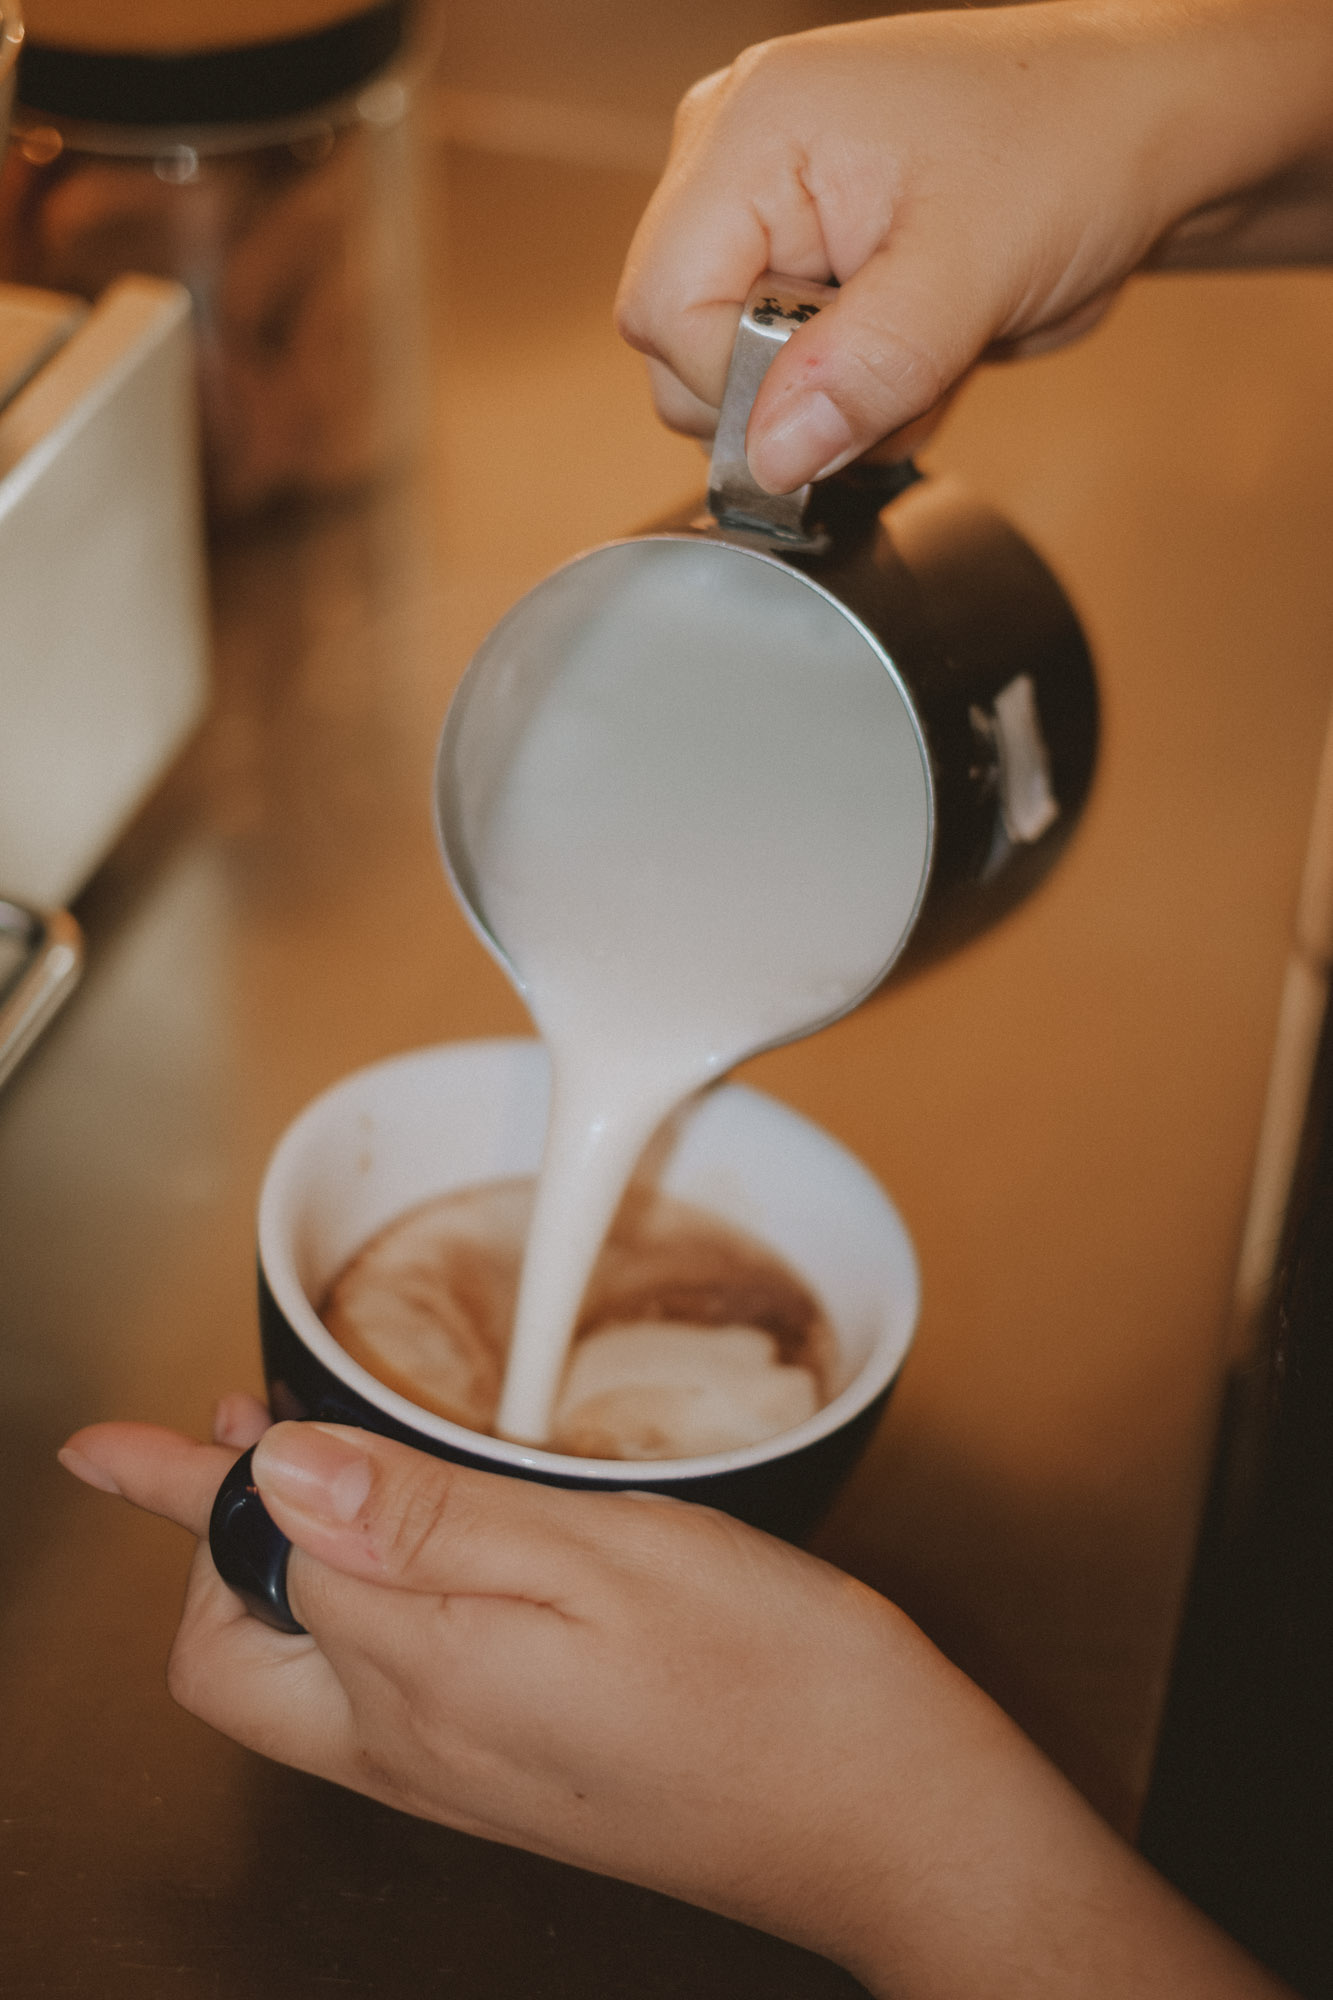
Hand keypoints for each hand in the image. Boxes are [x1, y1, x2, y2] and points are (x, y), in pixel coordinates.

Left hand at [60, 1404, 1291, 1997]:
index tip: (108, 1444)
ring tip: (321, 1465)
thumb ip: (428, 1520)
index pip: (249, 1570)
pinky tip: (424, 1545)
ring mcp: (463, 1772)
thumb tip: (283, 1475)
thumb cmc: (770, 1683)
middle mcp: (415, 1746)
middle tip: (242, 1436)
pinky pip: (382, 1683)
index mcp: (418, 1682)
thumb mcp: (598, 1561)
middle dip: (223, 1536)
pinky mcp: (514, 1774)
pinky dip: (368, 1595)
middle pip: (240, 1652)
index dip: (183, 1487)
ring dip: (294, 1555)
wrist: (889, 1812)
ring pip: (306, 1665)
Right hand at [615, 1, 1332, 491]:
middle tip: (902, 365)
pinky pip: (791, 373)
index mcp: (752, 129)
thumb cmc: (1077, 147)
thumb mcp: (973, 269)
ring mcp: (767, 206)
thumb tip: (767, 455)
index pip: (664, 310)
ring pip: (738, 376)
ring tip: (927, 344)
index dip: (743, 386)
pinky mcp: (804, 255)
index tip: (844, 398)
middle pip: (682, 350)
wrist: (1145, 131)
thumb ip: (864, 368)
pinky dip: (859, 391)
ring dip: (840, 403)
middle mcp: (737, 157)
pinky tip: (920, 345)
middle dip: (797, 398)